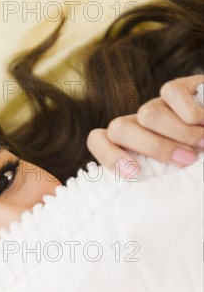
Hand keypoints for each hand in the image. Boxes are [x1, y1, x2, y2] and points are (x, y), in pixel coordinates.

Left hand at [86, 75, 203, 178]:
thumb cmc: (197, 163)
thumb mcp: (176, 177)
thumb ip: (160, 183)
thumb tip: (155, 203)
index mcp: (130, 147)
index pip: (98, 140)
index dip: (109, 155)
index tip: (135, 173)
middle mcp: (138, 124)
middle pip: (119, 129)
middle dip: (154, 147)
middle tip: (186, 161)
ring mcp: (155, 105)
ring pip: (147, 114)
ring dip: (178, 133)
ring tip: (203, 145)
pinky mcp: (176, 88)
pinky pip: (170, 93)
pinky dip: (190, 112)